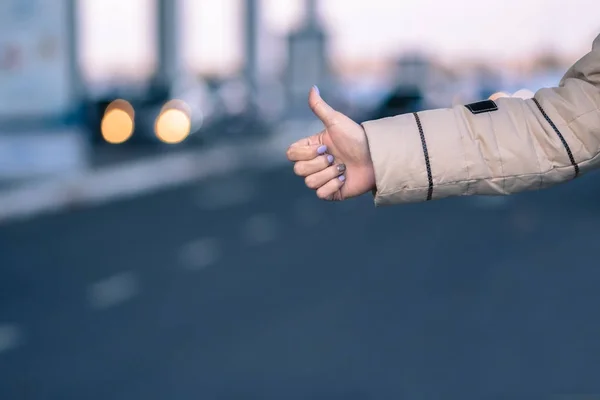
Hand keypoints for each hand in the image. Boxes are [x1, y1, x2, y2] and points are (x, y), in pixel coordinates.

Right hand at [286, 86, 375, 200]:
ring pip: (310, 183)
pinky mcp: (330, 192)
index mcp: (311, 148)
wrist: (375, 157)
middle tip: (335, 157)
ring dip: (329, 174)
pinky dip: (333, 186)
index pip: (291, 154)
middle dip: (319, 164)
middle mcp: (314, 164)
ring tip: (343, 167)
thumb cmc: (356, 138)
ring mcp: (321, 179)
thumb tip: (312, 88)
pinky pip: (320, 194)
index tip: (323, 146)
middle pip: (299, 170)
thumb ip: (320, 107)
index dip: (305, 153)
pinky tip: (344, 178)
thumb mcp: (336, 121)